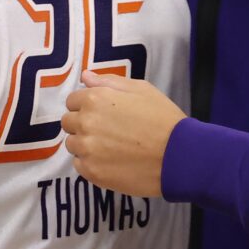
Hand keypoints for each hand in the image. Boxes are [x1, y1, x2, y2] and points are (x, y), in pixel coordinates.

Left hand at [61, 72, 184, 197]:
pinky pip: (80, 165)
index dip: (87, 106)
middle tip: (108, 131)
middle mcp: (85, 123)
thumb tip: (85, 77)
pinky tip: (112, 161)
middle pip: (68, 123)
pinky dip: (91, 163)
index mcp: (95, 99)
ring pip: (73, 145)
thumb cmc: (163, 118)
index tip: (104, 114)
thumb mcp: (141, 89)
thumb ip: (109, 82)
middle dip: (83, 124)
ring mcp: (87, 149)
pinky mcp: (92, 172)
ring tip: (112, 147)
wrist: (179, 156)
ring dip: (86, 144)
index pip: (72, 101)